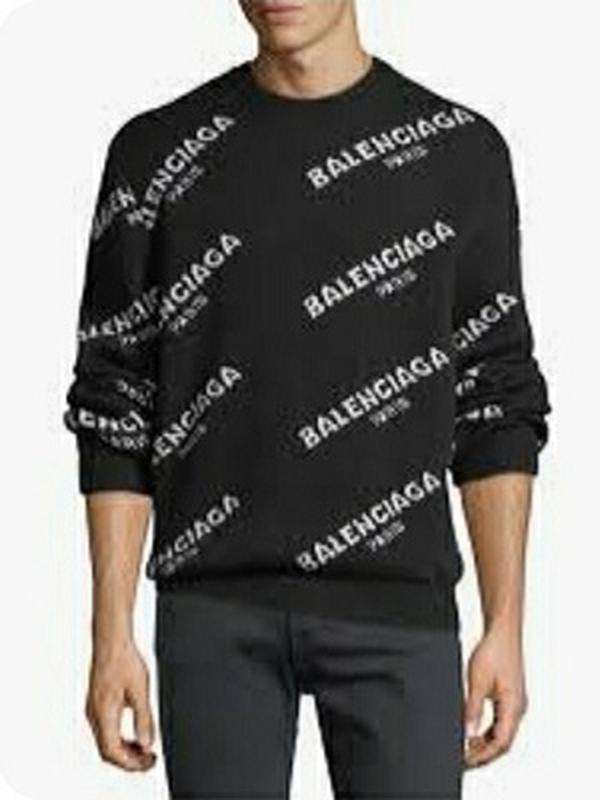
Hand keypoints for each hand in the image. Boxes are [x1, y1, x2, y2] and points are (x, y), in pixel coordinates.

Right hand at [86, 639, 156, 770]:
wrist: (111, 639)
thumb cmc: (124, 658)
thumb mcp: (140, 689)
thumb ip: (144, 718)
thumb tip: (147, 742)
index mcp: (103, 713)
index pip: (113, 752)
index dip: (131, 762)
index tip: (148, 762)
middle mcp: (94, 714)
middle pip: (107, 750)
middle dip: (129, 759)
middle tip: (149, 759)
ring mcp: (93, 709)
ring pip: (105, 741)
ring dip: (124, 749)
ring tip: (144, 748)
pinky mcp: (96, 703)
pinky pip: (105, 730)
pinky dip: (119, 737)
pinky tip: (133, 733)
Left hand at [464, 625, 527, 767]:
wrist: (503, 632)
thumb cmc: (494, 651)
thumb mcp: (477, 681)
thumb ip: (472, 708)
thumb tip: (467, 732)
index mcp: (514, 707)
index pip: (501, 743)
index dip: (483, 755)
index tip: (466, 760)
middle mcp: (518, 708)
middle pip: (503, 742)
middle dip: (484, 753)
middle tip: (463, 759)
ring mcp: (515, 703)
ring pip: (502, 733)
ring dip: (485, 743)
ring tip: (466, 748)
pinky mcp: (510, 697)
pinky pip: (500, 722)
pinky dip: (488, 731)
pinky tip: (474, 732)